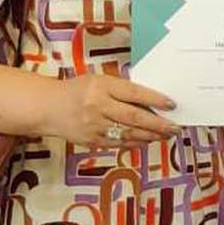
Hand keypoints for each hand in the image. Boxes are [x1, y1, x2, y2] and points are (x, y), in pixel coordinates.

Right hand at [41, 73, 177, 148]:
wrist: (49, 107)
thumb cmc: (78, 90)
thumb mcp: (99, 81)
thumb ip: (121, 89)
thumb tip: (150, 101)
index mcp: (101, 87)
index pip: (133, 93)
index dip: (154, 99)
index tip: (171, 104)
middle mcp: (98, 106)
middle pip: (134, 117)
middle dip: (158, 124)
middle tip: (175, 127)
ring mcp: (94, 126)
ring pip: (128, 134)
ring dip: (150, 136)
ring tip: (166, 135)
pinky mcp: (92, 141)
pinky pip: (118, 143)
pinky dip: (135, 143)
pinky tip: (147, 140)